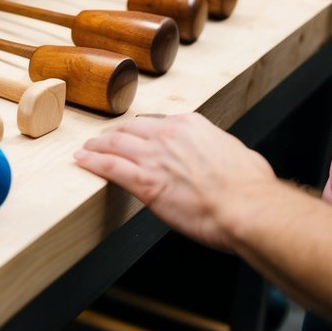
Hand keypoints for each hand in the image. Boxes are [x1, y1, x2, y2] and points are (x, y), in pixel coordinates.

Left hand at [74, 113, 274, 250]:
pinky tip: (81, 161)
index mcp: (191, 125)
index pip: (157, 122)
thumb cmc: (251, 188)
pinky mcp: (145, 182)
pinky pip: (109, 167)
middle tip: (103, 139)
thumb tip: (225, 155)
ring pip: (114, 144)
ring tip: (86, 148)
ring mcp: (154, 157)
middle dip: (114, 134)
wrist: (248, 208)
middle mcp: (168, 135)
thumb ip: (221, 150)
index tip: (134, 134)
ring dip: (96, 146)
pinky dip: (91, 162)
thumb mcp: (238, 154)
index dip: (141, 130)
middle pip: (130, 128)